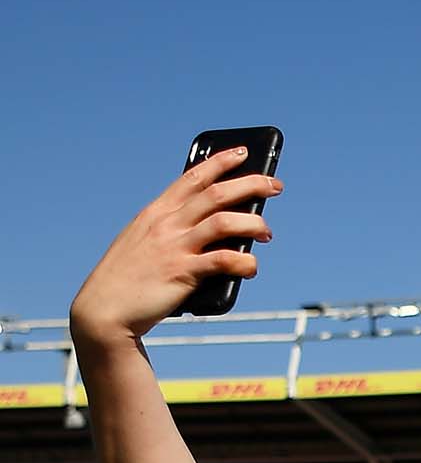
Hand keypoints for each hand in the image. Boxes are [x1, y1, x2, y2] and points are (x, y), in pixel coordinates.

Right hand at [71, 151, 281, 347]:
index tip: (243, 153)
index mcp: (156, 212)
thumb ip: (173, 232)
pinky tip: (252, 267)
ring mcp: (174, 247)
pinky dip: (245, 262)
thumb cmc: (129, 279)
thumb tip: (216, 234)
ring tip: (267, 232)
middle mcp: (166, 224)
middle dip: (250, 185)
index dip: (220, 162)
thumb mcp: (146, 243)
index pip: (192, 178)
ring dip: (253, 223)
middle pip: (215, 193)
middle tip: (275, 185)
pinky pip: (223, 261)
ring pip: (223, 222)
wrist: (104, 309)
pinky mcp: (182, 273)